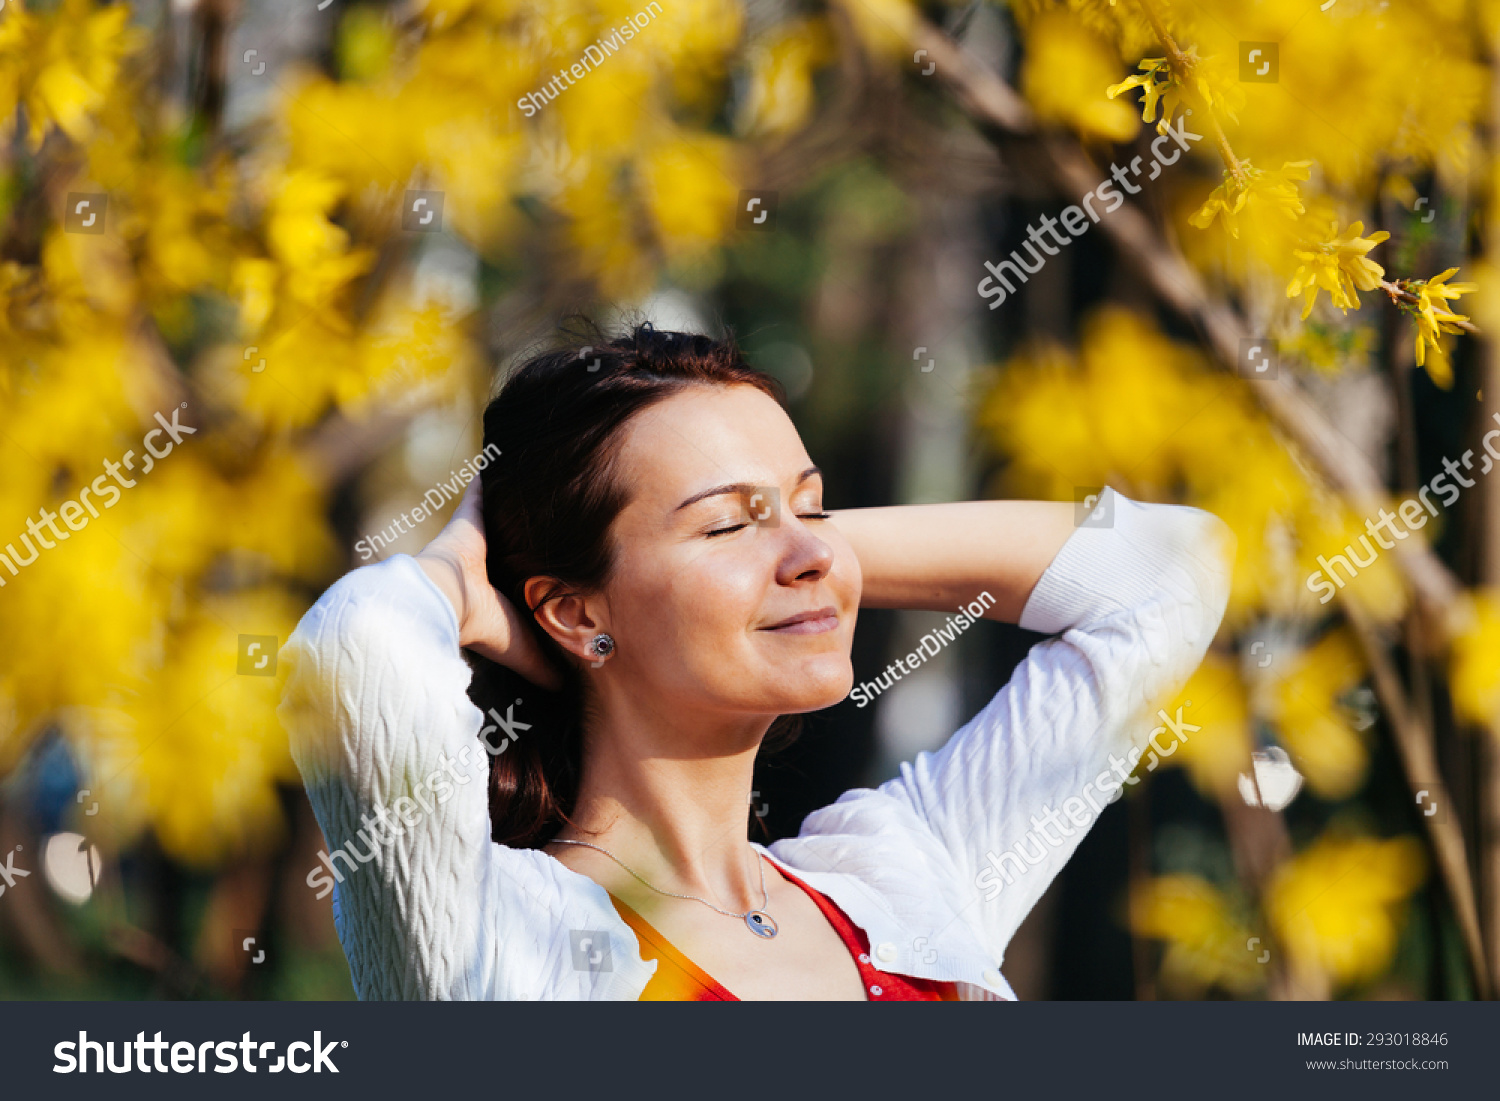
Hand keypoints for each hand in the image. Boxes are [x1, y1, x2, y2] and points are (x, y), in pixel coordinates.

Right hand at [415, 478, 561, 688]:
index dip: (525, 573)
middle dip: (519, 535)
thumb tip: (562, 688)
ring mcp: (473, 541)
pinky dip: (489, 474)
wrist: (446, 603)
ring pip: (497, 518)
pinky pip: (480, 490)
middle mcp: (482, 566)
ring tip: (530, 479)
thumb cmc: (483, 629)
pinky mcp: (469, 518)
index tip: (540, 565)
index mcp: (491, 595)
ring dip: (508, 502)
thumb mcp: (522, 650)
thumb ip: (540, 666)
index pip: (512, 581)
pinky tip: (501, 453)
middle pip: (506, 547)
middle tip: (541, 516)